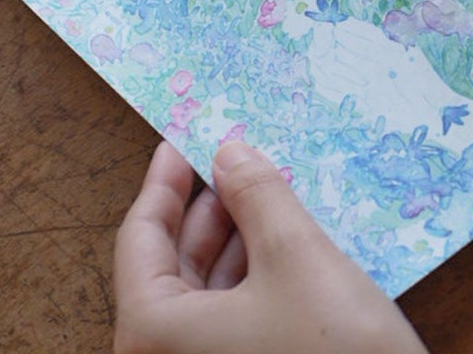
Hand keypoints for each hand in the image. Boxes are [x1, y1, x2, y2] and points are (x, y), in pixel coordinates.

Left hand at [113, 141, 428, 353]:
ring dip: (233, 235)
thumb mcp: (295, 253)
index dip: (162, 182)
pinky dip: (248, 270)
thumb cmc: (332, 345)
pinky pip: (226, 312)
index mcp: (153, 332)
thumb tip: (228, 152)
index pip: (140, 238)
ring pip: (202, 289)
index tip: (182, 140)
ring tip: (266, 191)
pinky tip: (280, 238)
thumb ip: (256, 194)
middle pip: (170, 264)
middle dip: (206, 207)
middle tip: (238, 159)